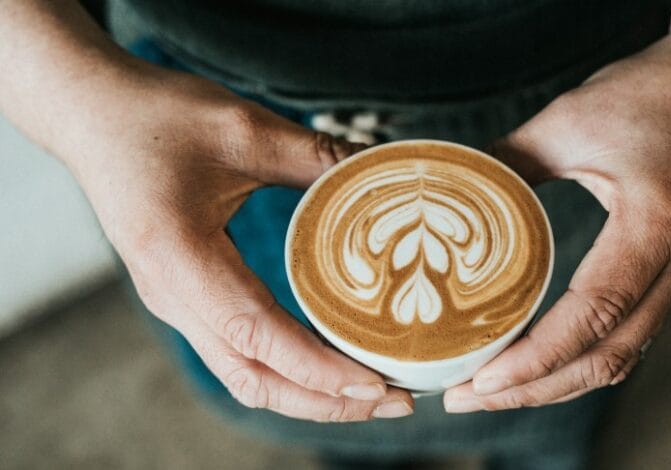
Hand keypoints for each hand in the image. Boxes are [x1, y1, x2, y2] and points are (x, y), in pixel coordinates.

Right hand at [66, 69, 413, 420]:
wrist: (89, 114)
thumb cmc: (156, 116)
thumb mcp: (243, 127)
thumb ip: (315, 156)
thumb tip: (383, 171)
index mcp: (179, 258)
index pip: (257, 335)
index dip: (318, 369)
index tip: (376, 385)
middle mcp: (172, 296)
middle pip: (253, 378)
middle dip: (326, 401)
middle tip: (395, 401)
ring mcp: (175, 302)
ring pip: (245, 375)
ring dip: (308, 394)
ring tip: (370, 393)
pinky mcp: (184, 297)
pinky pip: (237, 353)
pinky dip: (287, 370)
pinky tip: (328, 362)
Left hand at [444, 4, 670, 411]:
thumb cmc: (655, 93)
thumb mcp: (570, 119)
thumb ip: (507, 161)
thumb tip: (448, 193)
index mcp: (657, 223)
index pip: (596, 312)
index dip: (537, 357)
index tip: (482, 379)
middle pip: (608, 355)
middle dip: (534, 389)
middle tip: (466, 398)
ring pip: (620, 355)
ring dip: (556, 383)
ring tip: (492, 391)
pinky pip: (629, 335)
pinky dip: (580, 360)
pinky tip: (539, 362)